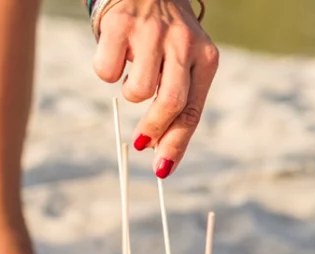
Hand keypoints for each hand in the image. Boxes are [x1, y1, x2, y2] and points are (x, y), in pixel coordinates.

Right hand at [92, 0, 218, 177]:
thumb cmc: (165, 33)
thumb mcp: (185, 60)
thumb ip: (179, 98)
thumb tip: (157, 148)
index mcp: (207, 58)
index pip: (193, 111)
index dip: (177, 143)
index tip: (162, 168)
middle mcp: (183, 44)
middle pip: (171, 105)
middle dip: (154, 130)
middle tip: (141, 141)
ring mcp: (152, 34)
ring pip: (138, 91)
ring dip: (131, 93)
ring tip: (134, 72)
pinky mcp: (120, 25)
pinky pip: (107, 72)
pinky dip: (107, 72)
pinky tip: (118, 53)